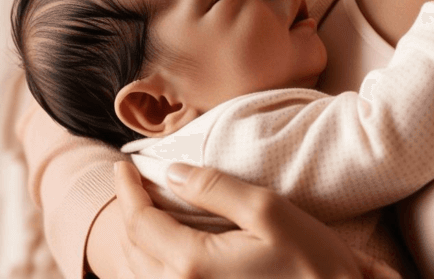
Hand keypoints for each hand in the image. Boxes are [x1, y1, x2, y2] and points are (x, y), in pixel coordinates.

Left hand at [114, 161, 401, 278]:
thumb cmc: (310, 261)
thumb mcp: (267, 211)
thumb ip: (216, 189)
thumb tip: (172, 172)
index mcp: (192, 264)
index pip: (141, 222)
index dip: (128, 190)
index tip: (123, 166)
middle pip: (132, 251)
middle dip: (127, 213)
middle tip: (128, 184)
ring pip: (137, 276)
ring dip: (132, 242)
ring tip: (138, 212)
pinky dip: (145, 267)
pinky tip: (158, 251)